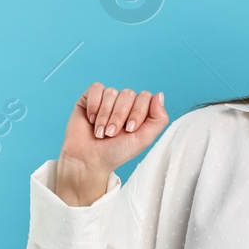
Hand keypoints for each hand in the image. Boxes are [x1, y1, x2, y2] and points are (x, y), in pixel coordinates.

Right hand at [54, 82, 168, 201]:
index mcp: (139, 111)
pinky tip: (91, 119)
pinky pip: (96, 88)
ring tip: (100, 132)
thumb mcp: (144, 139)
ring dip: (105, 115)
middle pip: (128, 94)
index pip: (145, 97)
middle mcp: (124, 103)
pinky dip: (94, 105)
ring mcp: (107, 99)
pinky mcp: (90, 97)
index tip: (129, 130)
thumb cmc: (116, 152)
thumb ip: (159, 119)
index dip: (137, 112)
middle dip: (119, 117)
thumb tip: (160, 95)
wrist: (89, 160)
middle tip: (111, 134)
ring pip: (111, 92)